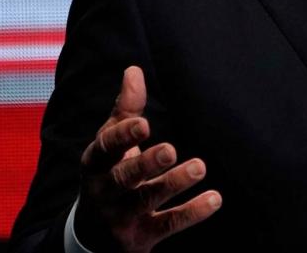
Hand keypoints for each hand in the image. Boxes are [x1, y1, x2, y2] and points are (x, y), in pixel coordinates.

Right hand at [77, 66, 220, 251]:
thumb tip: (134, 70)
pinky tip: (215, 198)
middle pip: (124, 177)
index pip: (105, 149)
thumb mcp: (110, 145)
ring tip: (199, 167)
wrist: (92, 236)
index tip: (143, 123)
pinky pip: (167, 224)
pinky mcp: (140, 238)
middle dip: (146, 164)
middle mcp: (103, 191)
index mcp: (95, 164)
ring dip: (173, 184)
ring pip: (146, 200)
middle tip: (171, 150)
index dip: (123, 136)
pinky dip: (191, 212)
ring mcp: (121, 217)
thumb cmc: (108, 175)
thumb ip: (125, 110)